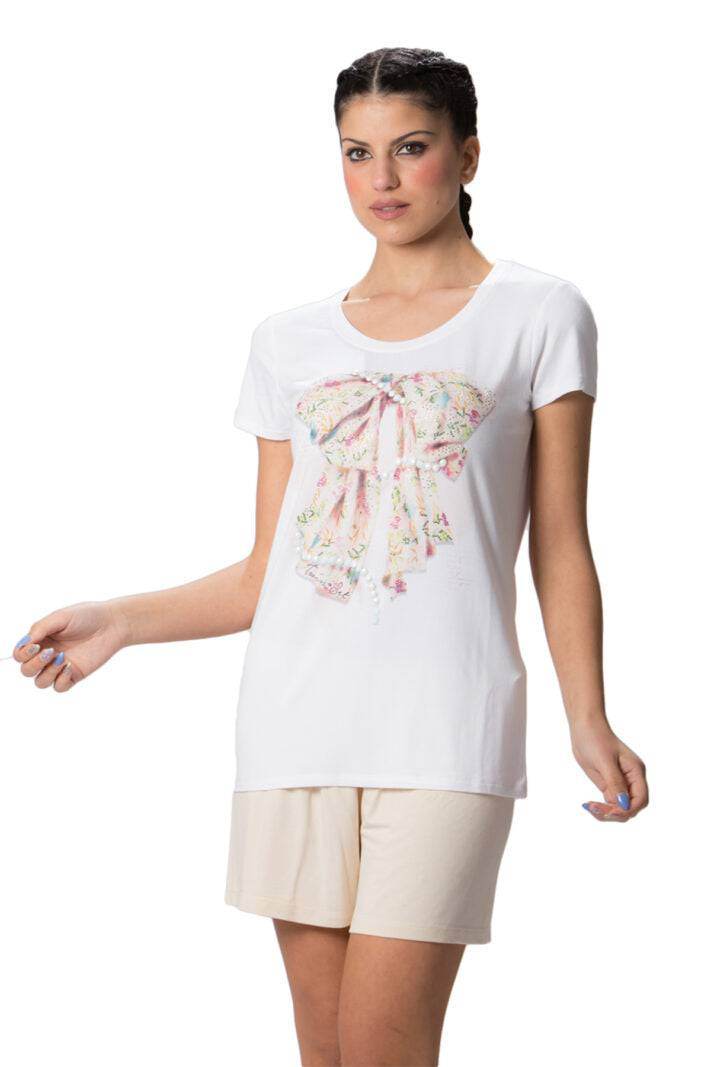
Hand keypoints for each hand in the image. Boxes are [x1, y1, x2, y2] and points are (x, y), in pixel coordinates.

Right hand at [12, 600, 129, 692]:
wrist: (113, 624)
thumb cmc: (87, 616)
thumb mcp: (61, 617)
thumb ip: (40, 628)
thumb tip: (25, 643)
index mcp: (41, 639)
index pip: (20, 654)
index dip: (22, 654)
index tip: (36, 646)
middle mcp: (48, 654)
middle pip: (27, 670)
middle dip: (33, 664)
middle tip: (50, 652)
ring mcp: (60, 666)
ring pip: (40, 682)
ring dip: (47, 672)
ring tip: (62, 658)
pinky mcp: (74, 675)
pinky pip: (59, 687)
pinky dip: (60, 680)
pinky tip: (70, 666)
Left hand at [571, 717, 648, 821]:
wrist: (584, 727)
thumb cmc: (595, 739)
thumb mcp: (604, 761)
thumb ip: (615, 783)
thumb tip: (623, 804)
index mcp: (636, 771)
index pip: (641, 799)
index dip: (627, 809)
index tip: (609, 810)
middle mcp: (632, 779)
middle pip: (632, 807)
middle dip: (616, 813)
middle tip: (594, 809)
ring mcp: (621, 782)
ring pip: (621, 807)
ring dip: (607, 812)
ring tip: (590, 807)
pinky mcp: (610, 783)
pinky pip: (611, 802)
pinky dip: (602, 807)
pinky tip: (589, 805)